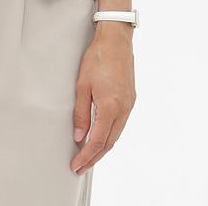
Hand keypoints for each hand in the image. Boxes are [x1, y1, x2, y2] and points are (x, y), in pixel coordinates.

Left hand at [70, 23, 136, 174]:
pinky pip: (120, 124)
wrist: (116, 40)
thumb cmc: (98, 58)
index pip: (97, 141)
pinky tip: (102, 136)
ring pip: (116, 135)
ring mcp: (129, 105)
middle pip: (109, 143)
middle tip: (81, 166)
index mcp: (110, 107)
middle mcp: (123, 109)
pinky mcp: (130, 99)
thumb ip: (81, 113)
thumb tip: (78, 135)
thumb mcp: (82, 85)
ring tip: (89, 156)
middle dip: (94, 157)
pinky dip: (110, 135)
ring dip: (103, 148)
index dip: (86, 156)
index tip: (77, 165)